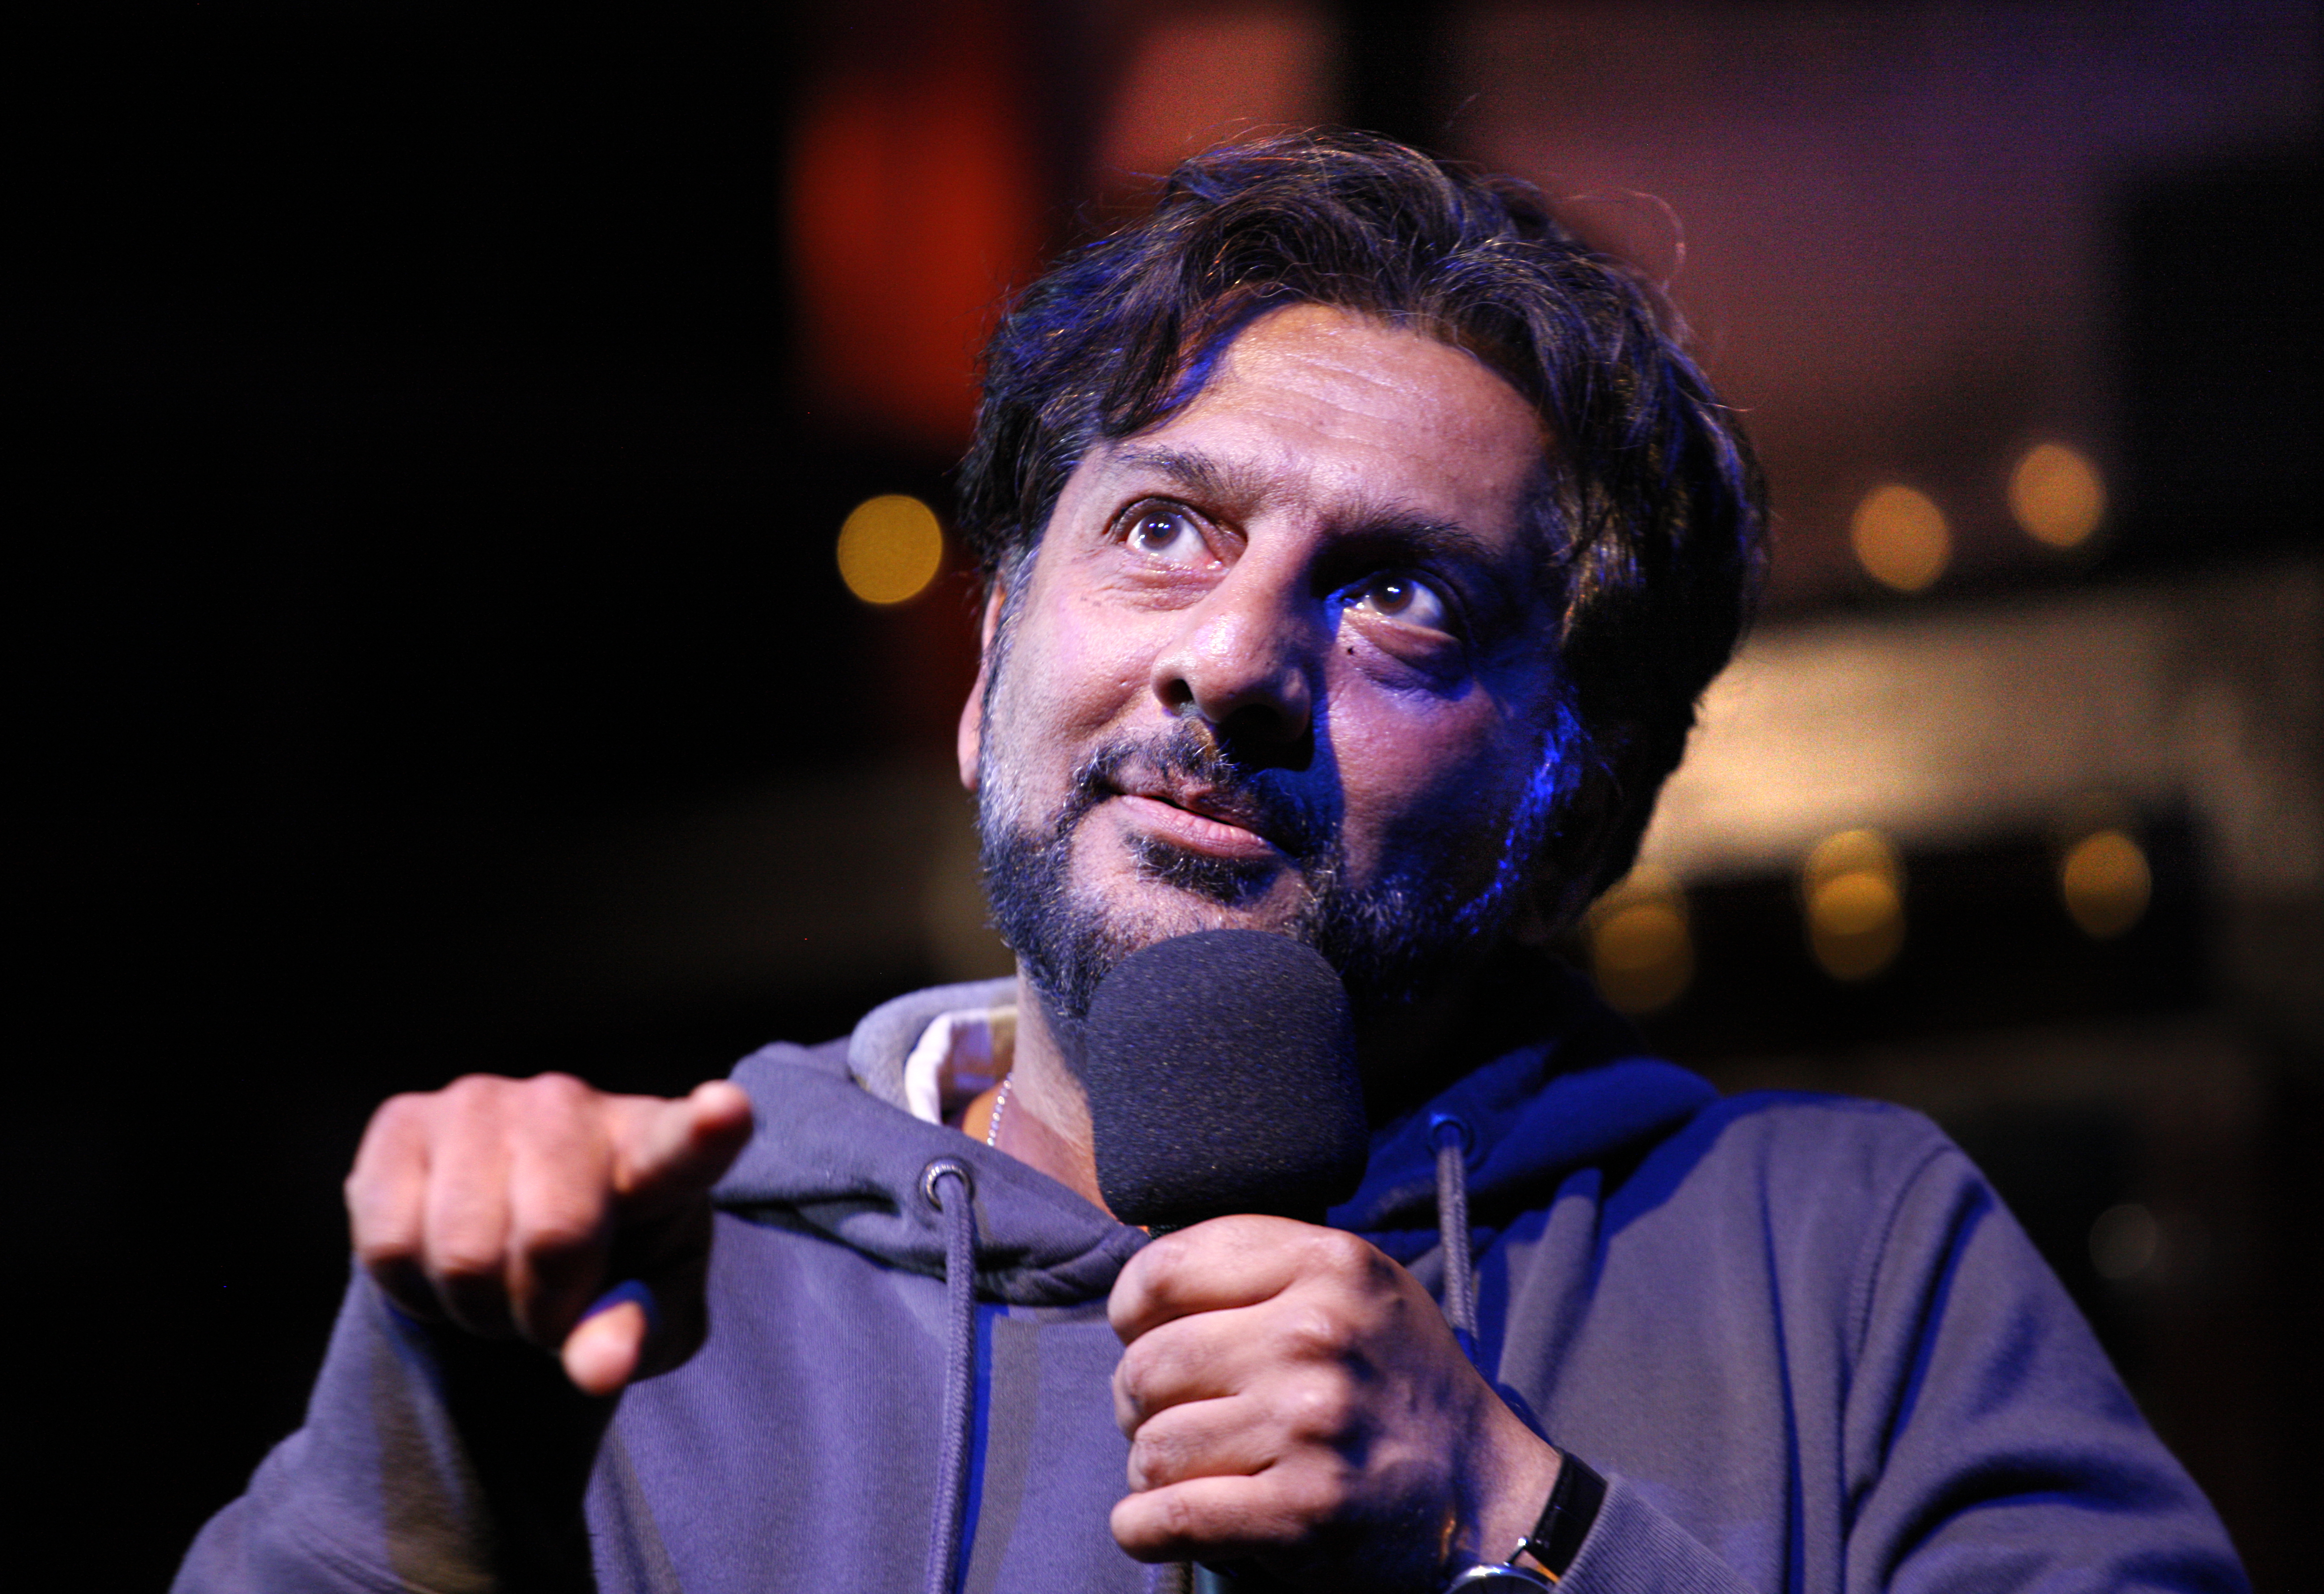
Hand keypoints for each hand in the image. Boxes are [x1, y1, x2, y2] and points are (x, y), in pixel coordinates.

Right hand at [346, 1073, 754, 1396]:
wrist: (507, 1245)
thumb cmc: (603, 1273)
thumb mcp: (646, 1318)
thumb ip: (638, 1334)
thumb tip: (599, 1366)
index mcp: (653, 1149)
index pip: (682, 1145)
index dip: (705, 1130)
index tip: (725, 1112)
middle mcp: (568, 1105)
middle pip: (555, 1238)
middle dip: (545, 1308)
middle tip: (548, 1306)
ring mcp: (481, 1101)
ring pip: (464, 1253)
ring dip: (478, 1306)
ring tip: (496, 1280)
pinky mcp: (402, 1120)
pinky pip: (392, 1247)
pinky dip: (415, 1289)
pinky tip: (438, 1256)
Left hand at [1108, 1216, 1560, 1590]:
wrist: (1483, 1494)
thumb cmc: (1398, 1385)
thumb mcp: (1355, 1285)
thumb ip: (1262, 1265)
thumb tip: (1145, 1277)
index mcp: (1327, 1264)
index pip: (1164, 1270)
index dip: (1133, 1310)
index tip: (1144, 1335)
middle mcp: (1317, 1336)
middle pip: (1147, 1363)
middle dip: (1140, 1400)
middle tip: (1171, 1416)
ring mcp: (1309, 1425)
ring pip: (1151, 1446)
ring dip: (1153, 1469)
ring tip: (1193, 1469)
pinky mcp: (1301, 1511)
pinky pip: (1167, 1517)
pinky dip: (1143, 1528)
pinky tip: (1158, 1524)